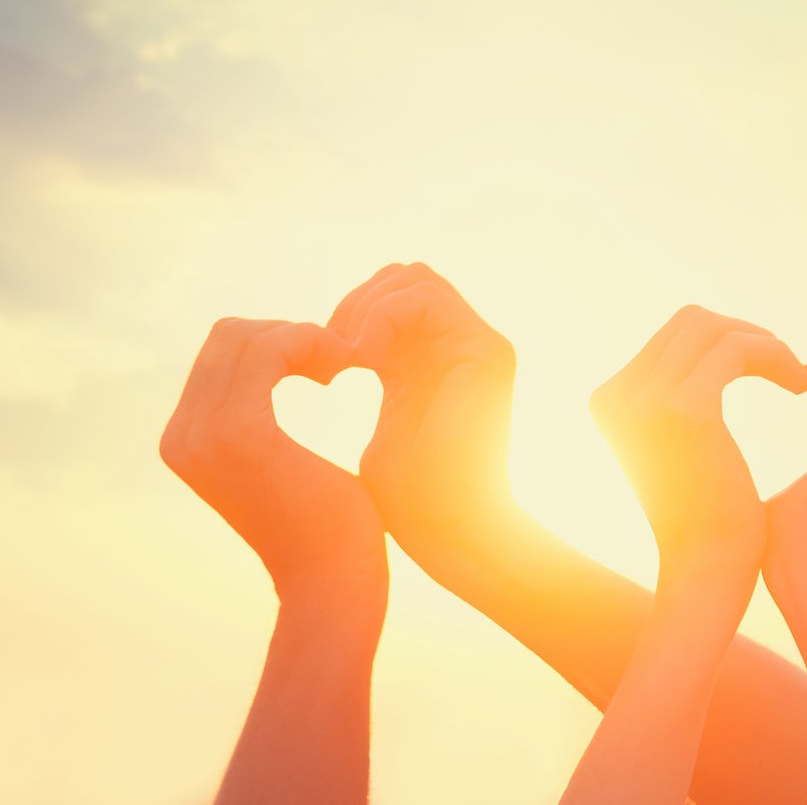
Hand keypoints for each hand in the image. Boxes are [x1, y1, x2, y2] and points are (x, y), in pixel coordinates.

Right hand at [159, 318, 385, 605]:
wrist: (334, 583)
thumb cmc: (326, 527)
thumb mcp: (280, 459)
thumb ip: (258, 415)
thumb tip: (275, 367)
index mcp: (184, 439)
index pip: (222, 350)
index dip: (279, 343)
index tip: (329, 369)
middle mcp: (180, 435)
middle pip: (230, 334)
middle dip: (290, 336)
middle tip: (340, 366)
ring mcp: (202, 434)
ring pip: (250, 335)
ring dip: (306, 339)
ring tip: (344, 369)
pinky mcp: (239, 433)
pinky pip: (271, 349)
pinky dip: (313, 344)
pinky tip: (345, 370)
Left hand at [328, 262, 516, 536]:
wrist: (450, 532)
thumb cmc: (412, 500)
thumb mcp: (386, 425)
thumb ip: (381, 378)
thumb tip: (336, 355)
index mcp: (439, 358)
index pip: (390, 297)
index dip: (347, 314)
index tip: (319, 362)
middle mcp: (463, 345)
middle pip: (402, 276)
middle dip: (354, 303)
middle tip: (329, 351)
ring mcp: (480, 344)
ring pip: (414, 276)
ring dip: (367, 307)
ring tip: (346, 355)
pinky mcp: (487, 351)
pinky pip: (426, 299)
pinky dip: (384, 317)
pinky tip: (363, 361)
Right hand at [589, 306, 806, 567]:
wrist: (706, 571)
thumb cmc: (706, 518)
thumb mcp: (676, 447)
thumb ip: (675, 398)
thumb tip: (703, 350)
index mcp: (608, 399)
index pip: (673, 336)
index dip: (726, 342)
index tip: (766, 371)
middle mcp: (616, 394)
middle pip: (691, 320)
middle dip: (746, 335)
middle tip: (787, 369)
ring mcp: (645, 399)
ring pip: (716, 328)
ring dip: (766, 344)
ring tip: (797, 379)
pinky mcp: (686, 408)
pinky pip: (740, 348)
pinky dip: (775, 356)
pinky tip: (801, 387)